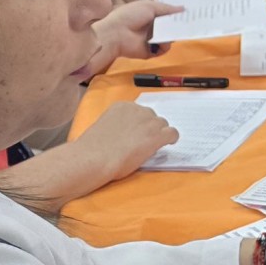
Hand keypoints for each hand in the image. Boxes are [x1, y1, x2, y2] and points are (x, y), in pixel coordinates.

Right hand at [0, 102, 177, 210]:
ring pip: (163, 125)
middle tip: (142, 143)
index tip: (136, 134)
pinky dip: (171, 139)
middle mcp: (137, 110)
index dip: (139, 124)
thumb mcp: (104, 128)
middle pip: (152, 117)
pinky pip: (173, 134)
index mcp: (122, 106)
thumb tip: (128, 134)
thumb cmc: (93, 149)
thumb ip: (118, 125)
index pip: (138, 112)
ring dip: (159, 134)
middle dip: (149, 129)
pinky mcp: (157, 135)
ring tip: (151, 147)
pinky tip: (168, 145)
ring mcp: (149, 122)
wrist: (93, 158)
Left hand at [86, 0, 184, 72]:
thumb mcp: (149, 6)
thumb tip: (183, 9)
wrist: (116, 33)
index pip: (167, 15)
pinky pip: (164, 49)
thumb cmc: (130, 16)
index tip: (188, 13)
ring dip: (170, 35)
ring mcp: (152, 40)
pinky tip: (160, 42)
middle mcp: (152, 27)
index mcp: (150, 15)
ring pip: (169, 38)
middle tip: (188, 23)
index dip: (176, 14)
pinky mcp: (151, 51)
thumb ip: (167, 8)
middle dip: (178, 25)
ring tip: (167, 32)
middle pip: (170, 27)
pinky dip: (164, 45)